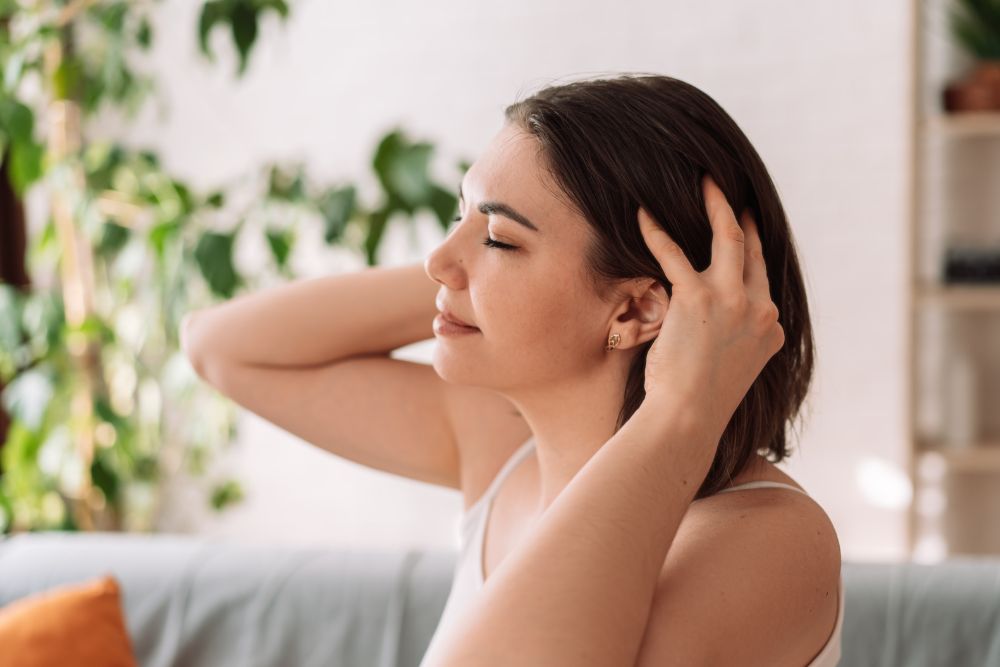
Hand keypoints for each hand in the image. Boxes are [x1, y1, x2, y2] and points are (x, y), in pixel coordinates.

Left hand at [637, 174, 784, 442]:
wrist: (688, 419)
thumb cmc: (699, 403)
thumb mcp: (730, 370)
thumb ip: (732, 343)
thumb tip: (714, 332)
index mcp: (771, 330)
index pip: (764, 282)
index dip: (753, 253)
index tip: (747, 230)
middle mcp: (760, 310)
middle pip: (753, 250)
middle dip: (742, 217)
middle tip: (728, 193)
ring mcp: (732, 301)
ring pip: (728, 237)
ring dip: (715, 205)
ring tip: (704, 182)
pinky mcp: (697, 298)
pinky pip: (673, 254)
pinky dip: (657, 233)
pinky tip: (643, 216)